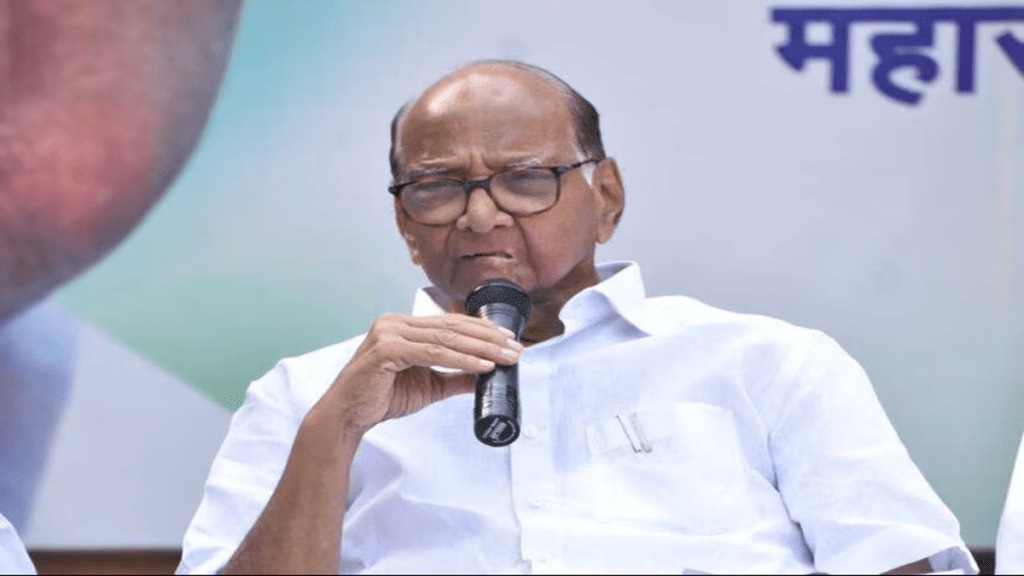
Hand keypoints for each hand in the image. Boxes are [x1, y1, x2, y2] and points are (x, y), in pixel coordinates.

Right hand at [323, 313, 523, 434]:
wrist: (347, 417)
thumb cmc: (380, 398)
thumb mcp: (428, 385)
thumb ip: (455, 376)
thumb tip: (486, 374)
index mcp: (402, 326)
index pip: (450, 322)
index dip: (482, 330)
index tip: (508, 340)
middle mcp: (394, 323)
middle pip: (452, 327)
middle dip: (488, 338)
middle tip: (516, 348)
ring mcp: (389, 333)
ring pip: (446, 338)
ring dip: (481, 348)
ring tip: (506, 357)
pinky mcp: (386, 350)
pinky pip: (433, 354)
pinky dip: (461, 360)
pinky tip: (482, 365)